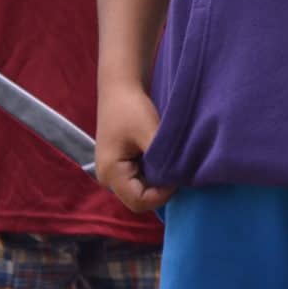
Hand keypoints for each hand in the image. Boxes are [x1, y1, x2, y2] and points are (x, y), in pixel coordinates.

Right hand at [95, 83, 172, 213]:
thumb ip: (162, 159)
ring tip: (172, 163)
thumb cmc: (131, 108)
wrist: (120, 87)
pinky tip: (164, 158)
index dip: (162, 195)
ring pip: (140, 189)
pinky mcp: (120, 164)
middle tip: (179, 170)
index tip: (179, 176)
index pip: (139, 201)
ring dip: (158, 181)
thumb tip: (178, 177)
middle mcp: (108, 178)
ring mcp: (113, 172)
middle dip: (160, 190)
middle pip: (139, 198)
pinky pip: (139, 178)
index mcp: (111, 173)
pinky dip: (154, 173)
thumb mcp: (149, 132)